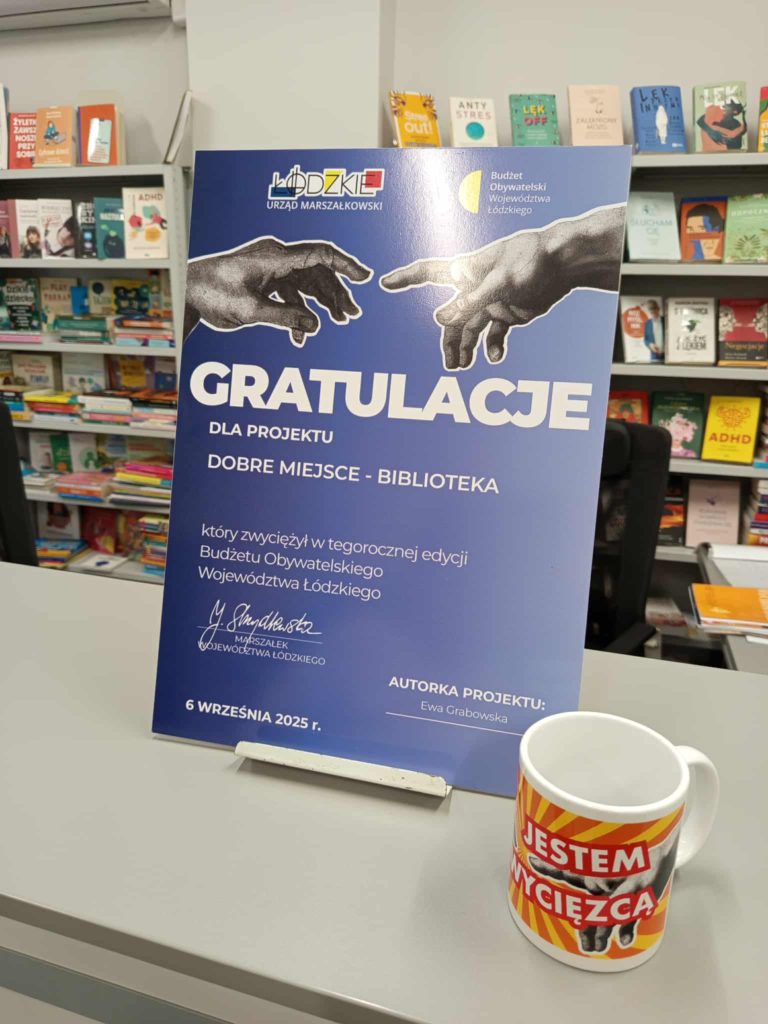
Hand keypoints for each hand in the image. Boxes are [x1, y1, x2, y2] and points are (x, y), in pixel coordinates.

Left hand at [184, 236, 371, 345]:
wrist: (186, 293)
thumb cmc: (211, 294)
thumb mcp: (250, 311)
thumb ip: (285, 318)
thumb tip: (315, 325)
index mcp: (275, 257)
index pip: (320, 254)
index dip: (345, 264)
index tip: (365, 277)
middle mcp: (276, 258)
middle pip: (318, 271)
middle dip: (336, 292)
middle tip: (350, 315)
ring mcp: (271, 268)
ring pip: (307, 283)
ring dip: (321, 303)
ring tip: (337, 321)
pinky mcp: (265, 281)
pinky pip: (291, 294)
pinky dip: (299, 312)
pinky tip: (302, 334)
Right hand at [380, 206, 624, 370]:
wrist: (564, 263)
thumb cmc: (530, 260)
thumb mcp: (498, 283)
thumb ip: (468, 304)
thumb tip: (439, 321)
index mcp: (466, 271)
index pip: (428, 272)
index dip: (406, 278)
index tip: (384, 282)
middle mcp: (474, 287)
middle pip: (452, 318)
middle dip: (448, 341)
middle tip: (450, 365)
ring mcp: (491, 301)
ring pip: (470, 330)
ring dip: (465, 349)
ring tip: (461, 368)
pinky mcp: (508, 312)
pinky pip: (494, 335)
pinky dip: (492, 348)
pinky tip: (495, 359)